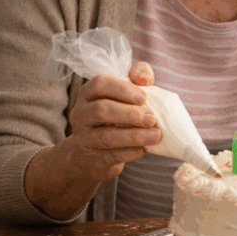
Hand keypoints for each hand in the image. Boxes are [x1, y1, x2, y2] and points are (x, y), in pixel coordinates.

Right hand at [58, 61, 160, 183]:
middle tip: (152, 118)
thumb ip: (138, 77)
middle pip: (100, 110)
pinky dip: (129, 153)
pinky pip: (110, 156)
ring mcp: (83, 137)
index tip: (143, 97)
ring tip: (156, 135)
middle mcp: (80, 114)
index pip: (99, 83)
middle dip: (130, 114)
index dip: (122, 88)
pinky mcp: (91, 158)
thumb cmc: (117, 113)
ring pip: (106, 136)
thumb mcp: (125, 92)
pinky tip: (143, 150)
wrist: (93, 153)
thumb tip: (144, 78)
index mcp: (88, 93)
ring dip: (134, 136)